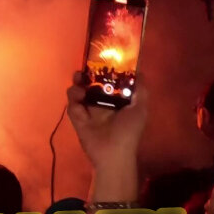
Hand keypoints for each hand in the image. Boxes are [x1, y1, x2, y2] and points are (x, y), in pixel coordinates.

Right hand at [66, 72, 147, 199]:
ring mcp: (88, 111)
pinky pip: (72, 106)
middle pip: (90, 84)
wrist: (113, 153)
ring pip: (78, 92)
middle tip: (82, 71)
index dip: (103, 71)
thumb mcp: (140, 109)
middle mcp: (101, 103)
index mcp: (116, 100)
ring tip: (78, 81)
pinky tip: (79, 99)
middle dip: (85, 75)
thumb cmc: (128, 131)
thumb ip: (141, 90)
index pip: (108, 81)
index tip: (101, 60)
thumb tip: (140, 72)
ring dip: (76, 86)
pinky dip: (73, 100)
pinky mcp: (77, 119)